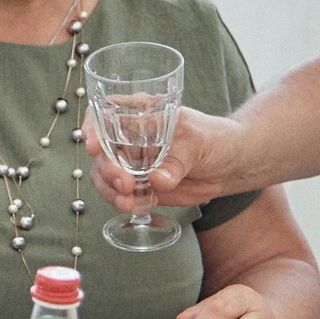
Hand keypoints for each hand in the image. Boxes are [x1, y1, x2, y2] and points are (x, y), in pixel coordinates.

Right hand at [86, 104, 244, 210]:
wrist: (227, 166)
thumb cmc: (214, 140)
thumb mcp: (198, 143)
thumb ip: (177, 162)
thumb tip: (157, 180)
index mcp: (139, 114)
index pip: (104, 114)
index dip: (92, 128)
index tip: (92, 146)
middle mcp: (128, 137)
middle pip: (100, 151)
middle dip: (107, 170)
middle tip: (125, 184)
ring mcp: (130, 162)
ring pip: (103, 175)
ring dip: (110, 190)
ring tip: (128, 201)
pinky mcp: (137, 184)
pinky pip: (118, 193)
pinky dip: (122, 201)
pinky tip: (137, 204)